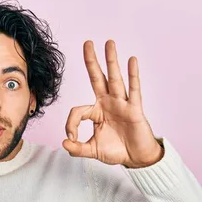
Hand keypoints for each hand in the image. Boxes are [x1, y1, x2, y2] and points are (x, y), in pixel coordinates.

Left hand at [62, 40, 162, 167]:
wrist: (136, 158)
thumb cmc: (116, 150)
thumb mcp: (92, 150)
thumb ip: (77, 148)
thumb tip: (64, 143)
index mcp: (96, 111)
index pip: (78, 111)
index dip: (71, 124)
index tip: (71, 138)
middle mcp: (108, 103)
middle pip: (98, 78)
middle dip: (92, 61)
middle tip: (87, 43)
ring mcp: (122, 104)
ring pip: (115, 79)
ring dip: (111, 61)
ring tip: (109, 43)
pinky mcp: (134, 109)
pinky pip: (134, 90)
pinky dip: (133, 75)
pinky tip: (132, 60)